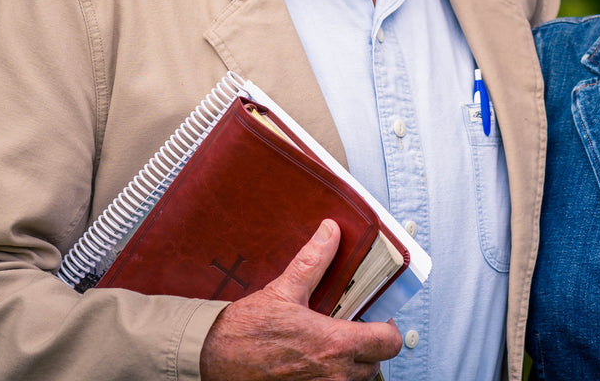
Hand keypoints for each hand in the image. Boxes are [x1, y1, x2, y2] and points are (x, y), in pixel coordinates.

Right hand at [199, 220, 402, 380]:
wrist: (211, 360)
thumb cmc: (244, 332)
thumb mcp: (282, 291)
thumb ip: (313, 262)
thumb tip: (330, 233)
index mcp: (333, 345)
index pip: (388, 342)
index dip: (387, 328)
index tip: (376, 317)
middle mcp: (333, 374)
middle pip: (375, 363)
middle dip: (368, 346)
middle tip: (351, 327)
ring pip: (354, 379)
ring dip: (350, 363)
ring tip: (330, 343)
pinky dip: (329, 375)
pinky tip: (312, 360)